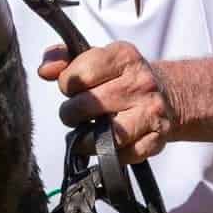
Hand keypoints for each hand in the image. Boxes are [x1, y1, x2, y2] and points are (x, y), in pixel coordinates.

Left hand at [38, 41, 180, 163]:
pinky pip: (120, 156)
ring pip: (103, 136)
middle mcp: (141, 83)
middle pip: (85, 106)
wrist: (167, 96)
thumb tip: (45, 71)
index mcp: (124, 56)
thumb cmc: (121, 78)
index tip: (74, 88)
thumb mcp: (96, 58)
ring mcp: (151, 112)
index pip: (77, 76)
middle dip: (72, 112)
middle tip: (78, 112)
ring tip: (88, 130)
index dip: (67, 85)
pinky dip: (107, 154)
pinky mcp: (156, 140)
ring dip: (86, 138)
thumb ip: (63, 58)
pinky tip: (107, 142)